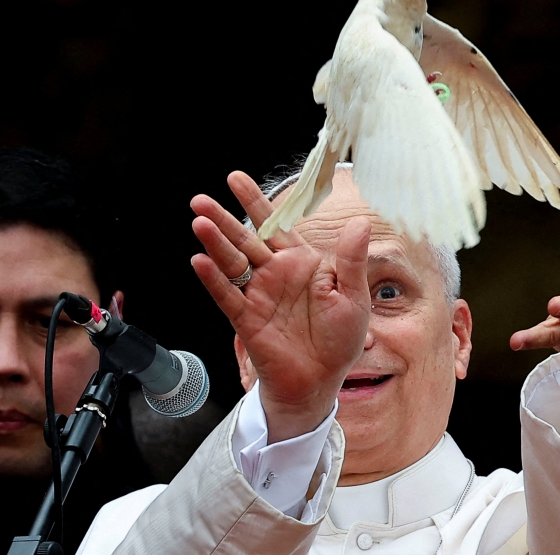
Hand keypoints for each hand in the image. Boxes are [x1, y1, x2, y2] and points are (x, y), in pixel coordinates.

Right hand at [190, 172, 370, 442]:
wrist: (322, 381)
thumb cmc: (340, 339)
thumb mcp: (354, 296)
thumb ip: (352, 260)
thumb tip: (359, 222)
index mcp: (301, 263)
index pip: (276, 225)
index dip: (255, 202)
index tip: (234, 178)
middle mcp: (275, 274)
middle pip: (245, 240)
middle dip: (223, 219)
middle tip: (200, 200)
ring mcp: (259, 295)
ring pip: (232, 263)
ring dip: (215, 243)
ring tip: (199, 222)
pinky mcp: (247, 319)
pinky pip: (227, 296)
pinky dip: (214, 280)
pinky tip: (200, 261)